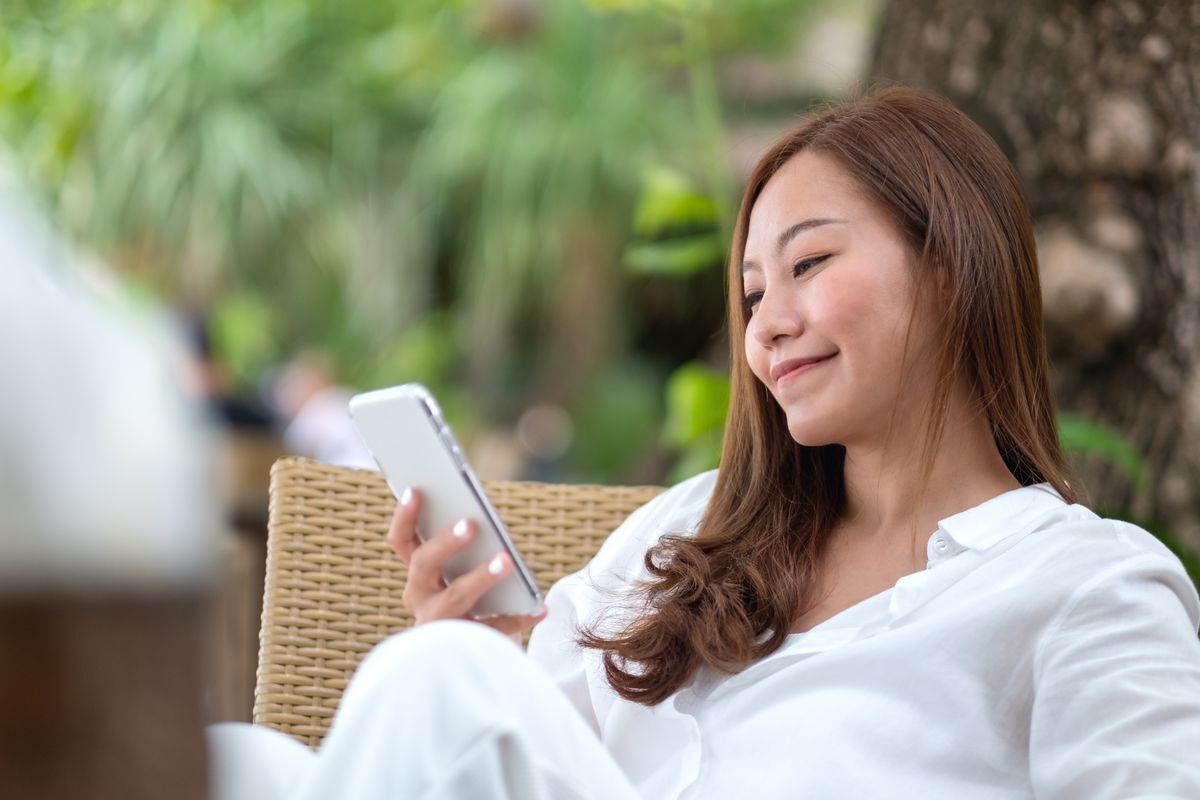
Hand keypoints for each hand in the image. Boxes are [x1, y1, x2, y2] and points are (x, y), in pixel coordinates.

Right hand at [387, 487, 547, 638]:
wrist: (485, 649)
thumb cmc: (478, 594)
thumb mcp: (469, 566)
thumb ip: (471, 542)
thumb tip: (486, 516)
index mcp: (419, 571)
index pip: (402, 540)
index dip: (405, 515)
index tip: (416, 490)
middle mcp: (420, 596)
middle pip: (423, 564)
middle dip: (445, 542)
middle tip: (471, 524)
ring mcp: (439, 624)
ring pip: (454, 597)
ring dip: (480, 577)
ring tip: (506, 560)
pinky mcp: (466, 644)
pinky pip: (493, 628)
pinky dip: (518, 618)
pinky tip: (539, 609)